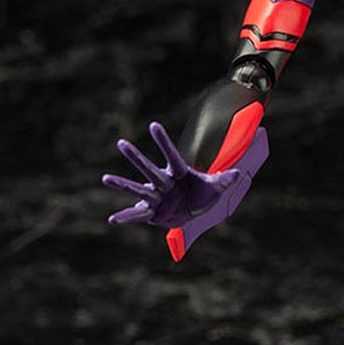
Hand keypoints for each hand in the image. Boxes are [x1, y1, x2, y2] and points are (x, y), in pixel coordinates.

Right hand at [102, 122, 240, 227]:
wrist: (193, 213)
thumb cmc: (202, 195)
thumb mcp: (216, 188)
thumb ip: (225, 179)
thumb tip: (238, 173)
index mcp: (179, 173)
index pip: (171, 155)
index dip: (163, 142)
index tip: (153, 125)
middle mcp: (164, 183)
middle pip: (149, 168)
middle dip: (136, 157)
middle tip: (120, 142)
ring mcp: (156, 197)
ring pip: (138, 189)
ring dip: (123, 184)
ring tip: (105, 178)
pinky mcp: (152, 213)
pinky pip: (137, 215)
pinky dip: (126, 217)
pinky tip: (112, 220)